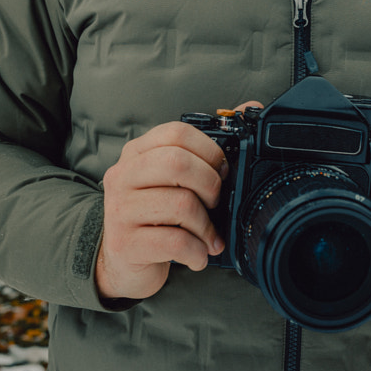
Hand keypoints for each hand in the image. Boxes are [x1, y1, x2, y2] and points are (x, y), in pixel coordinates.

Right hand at [96, 101, 261, 300]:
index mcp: (137, 153)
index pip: (176, 133)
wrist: (124, 263)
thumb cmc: (157, 217)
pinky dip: (197, 251)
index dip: (210, 151)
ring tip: (207, 236)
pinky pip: (175, 242)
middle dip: (210, 185)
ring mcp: (120, 210)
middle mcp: (123, 175)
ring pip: (181, 204)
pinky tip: (197, 254)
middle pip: (177, 163)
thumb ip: (207, 149)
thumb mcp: (174, 181)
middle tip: (214, 204)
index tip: (221, 172)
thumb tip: (251, 108)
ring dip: (206, 226)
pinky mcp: (125, 244)